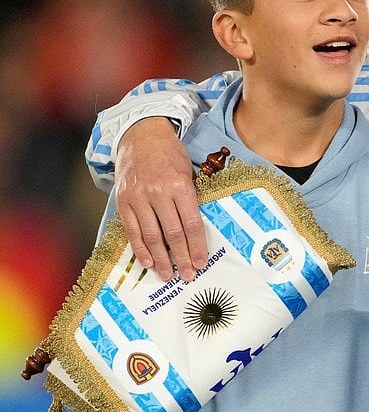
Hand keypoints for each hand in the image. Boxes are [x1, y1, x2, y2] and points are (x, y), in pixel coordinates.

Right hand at [114, 117, 207, 281]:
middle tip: (188, 275)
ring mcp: (138, 197)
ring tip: (168, 275)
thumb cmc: (171, 155)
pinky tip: (147, 262)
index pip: (192, 224)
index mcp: (180, 185)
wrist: (141, 136)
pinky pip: (131, 230)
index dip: (197, 246)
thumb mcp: (188, 172)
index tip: (202, 262)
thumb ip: (191, 198)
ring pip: (151, 235)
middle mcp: (159, 192)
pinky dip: (139, 249)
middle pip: (173, 233)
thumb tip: (197, 230)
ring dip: (160, 259)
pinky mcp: (123, 201)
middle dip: (182, 258)